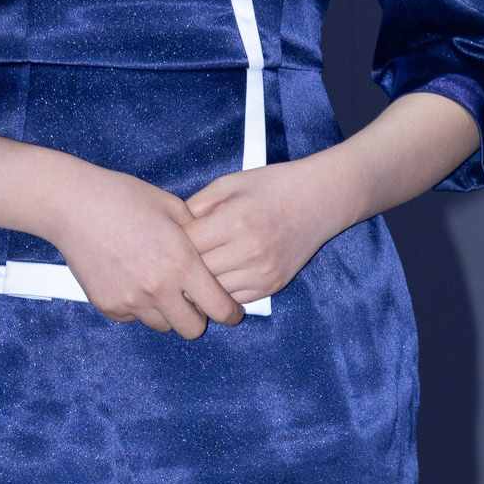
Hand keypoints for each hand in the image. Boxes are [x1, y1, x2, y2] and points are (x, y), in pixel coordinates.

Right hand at [45, 165, 246, 336]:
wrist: (73, 206)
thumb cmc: (123, 199)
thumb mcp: (172, 208)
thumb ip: (198, 236)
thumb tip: (213, 255)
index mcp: (181, 263)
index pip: (219, 308)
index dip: (230, 313)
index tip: (231, 312)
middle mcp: (158, 289)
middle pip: (192, 330)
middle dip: (197, 317)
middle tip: (192, 301)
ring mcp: (131, 301)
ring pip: (162, 325)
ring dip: (167, 312)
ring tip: (157, 284)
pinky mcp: (109, 306)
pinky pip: (134, 317)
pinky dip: (138, 306)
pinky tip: (131, 279)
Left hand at [181, 159, 349, 306]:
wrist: (319, 200)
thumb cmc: (271, 187)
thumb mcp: (230, 184)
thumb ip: (197, 205)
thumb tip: (170, 230)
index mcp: (235, 220)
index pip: (187, 245)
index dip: (171, 244)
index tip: (164, 242)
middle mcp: (249, 250)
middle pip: (196, 272)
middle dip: (180, 268)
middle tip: (168, 263)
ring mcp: (262, 272)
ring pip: (213, 292)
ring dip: (198, 285)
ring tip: (187, 274)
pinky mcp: (272, 285)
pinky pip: (233, 299)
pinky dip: (220, 292)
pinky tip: (214, 280)